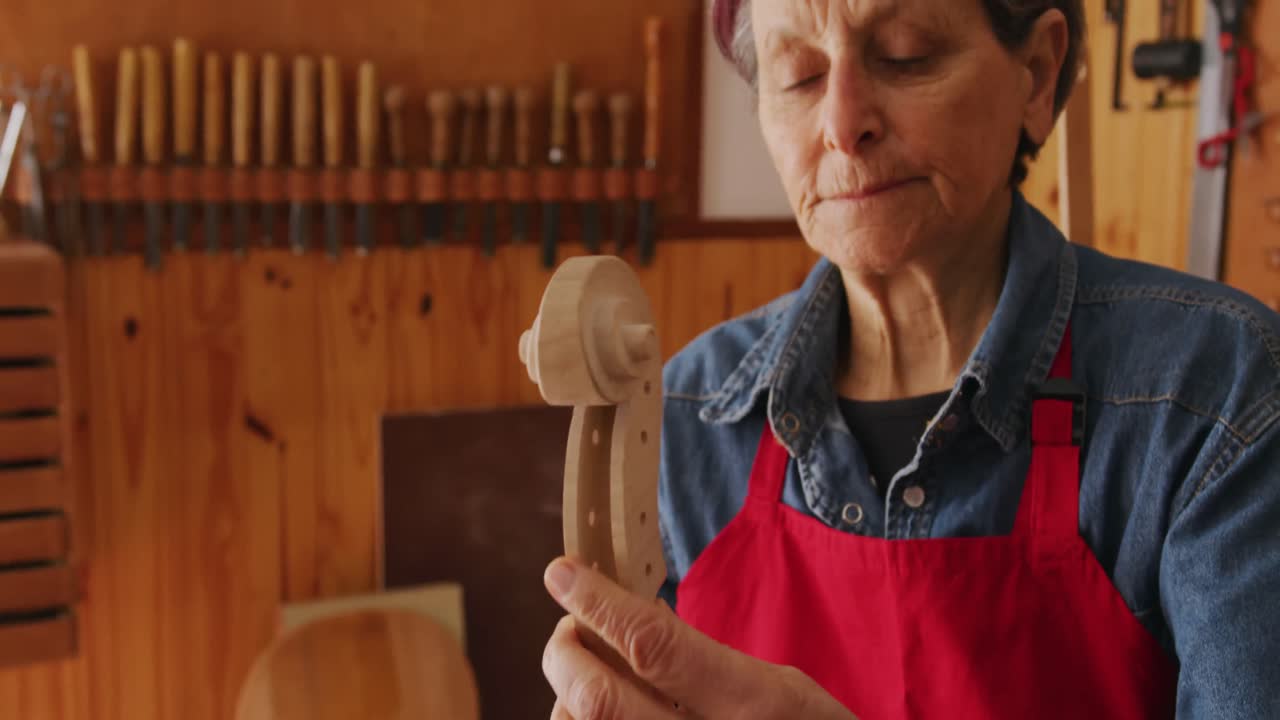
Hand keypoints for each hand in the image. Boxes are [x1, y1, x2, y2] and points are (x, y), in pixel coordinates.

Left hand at [541, 556, 856, 718]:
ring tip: (588, 681)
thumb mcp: (782, 691)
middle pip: (599, 699)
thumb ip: (707, 661)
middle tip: (568, 630)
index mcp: (755, 706)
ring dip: (567, 700)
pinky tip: (600, 716)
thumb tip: (629, 617)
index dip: (599, 604)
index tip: (562, 573)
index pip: (656, 646)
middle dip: (564, 653)